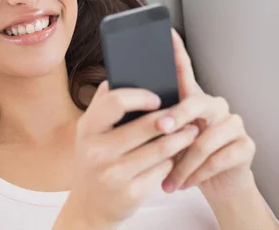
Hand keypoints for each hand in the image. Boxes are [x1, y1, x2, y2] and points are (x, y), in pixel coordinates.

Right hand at [60, 81, 199, 227]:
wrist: (90, 204)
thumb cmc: (95, 159)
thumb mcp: (90, 131)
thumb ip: (103, 104)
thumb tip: (122, 74)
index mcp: (87, 128)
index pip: (115, 102)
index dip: (140, 97)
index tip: (158, 98)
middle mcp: (97, 150)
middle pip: (146, 126)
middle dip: (173, 118)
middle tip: (189, 113)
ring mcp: (112, 173)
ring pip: (160, 149)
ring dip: (182, 139)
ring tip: (191, 132)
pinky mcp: (130, 193)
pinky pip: (162, 170)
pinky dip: (172, 162)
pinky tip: (176, 157)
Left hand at [158, 29, 255, 199]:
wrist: (211, 184)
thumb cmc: (180, 155)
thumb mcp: (163, 137)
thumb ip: (151, 119)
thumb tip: (119, 106)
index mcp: (191, 99)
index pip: (184, 70)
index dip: (176, 51)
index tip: (166, 32)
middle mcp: (213, 105)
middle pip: (195, 103)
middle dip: (176, 117)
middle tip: (160, 128)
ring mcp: (232, 124)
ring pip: (205, 138)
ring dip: (183, 162)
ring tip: (168, 178)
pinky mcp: (244, 145)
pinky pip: (219, 158)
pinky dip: (198, 174)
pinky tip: (184, 183)